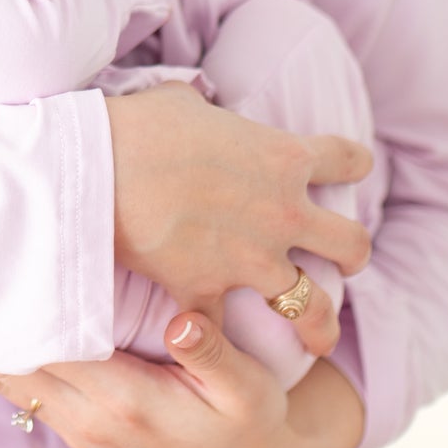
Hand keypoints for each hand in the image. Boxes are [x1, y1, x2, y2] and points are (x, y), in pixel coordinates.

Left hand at [0, 308, 365, 447]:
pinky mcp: (78, 420)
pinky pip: (22, 385)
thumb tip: (181, 320)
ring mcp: (78, 422)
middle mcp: (87, 417)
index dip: (6, 311)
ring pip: (8, 378)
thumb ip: (212, 354)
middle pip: (10, 365)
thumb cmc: (256, 419)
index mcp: (122, 401)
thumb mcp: (251, 388)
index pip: (46, 348)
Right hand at [106, 81, 373, 356]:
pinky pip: (223, 332)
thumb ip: (208, 113)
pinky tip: (216, 346)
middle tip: (342, 261)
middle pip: (352, 244)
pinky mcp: (205, 290)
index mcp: (284, 158)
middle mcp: (281, 212)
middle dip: (352, 255)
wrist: (95, 169)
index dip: (352, 164)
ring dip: (319, 323)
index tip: (347, 171)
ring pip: (313, 305)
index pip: (348, 160)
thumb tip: (197, 112)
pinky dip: (217, 340)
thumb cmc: (137, 126)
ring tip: (320, 337)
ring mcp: (250, 258)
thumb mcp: (184, 101)